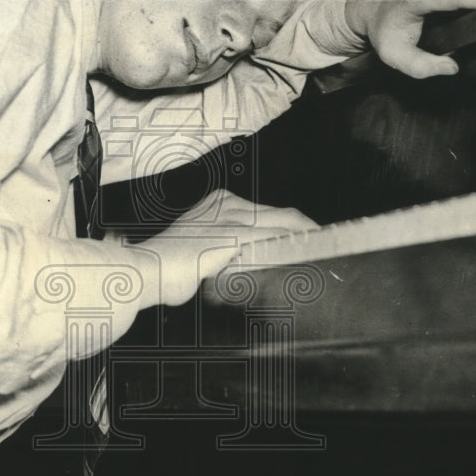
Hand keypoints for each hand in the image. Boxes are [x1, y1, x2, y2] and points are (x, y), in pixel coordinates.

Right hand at [135, 189, 317, 305]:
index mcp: (218, 204)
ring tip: (328, 257)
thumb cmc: (164, 269)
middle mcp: (226, 205)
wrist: (144, 271)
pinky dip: (295, 250)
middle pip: (283, 215)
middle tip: (331, 249)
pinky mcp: (232, 237)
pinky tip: (309, 260)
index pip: (269, 213)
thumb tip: (246, 267)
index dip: (295, 227)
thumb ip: (225, 254)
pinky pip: (274, 241)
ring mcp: (230, 219)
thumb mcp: (200, 254)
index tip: (311, 241)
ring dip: (308, 242)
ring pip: (284, 226)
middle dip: (309, 233)